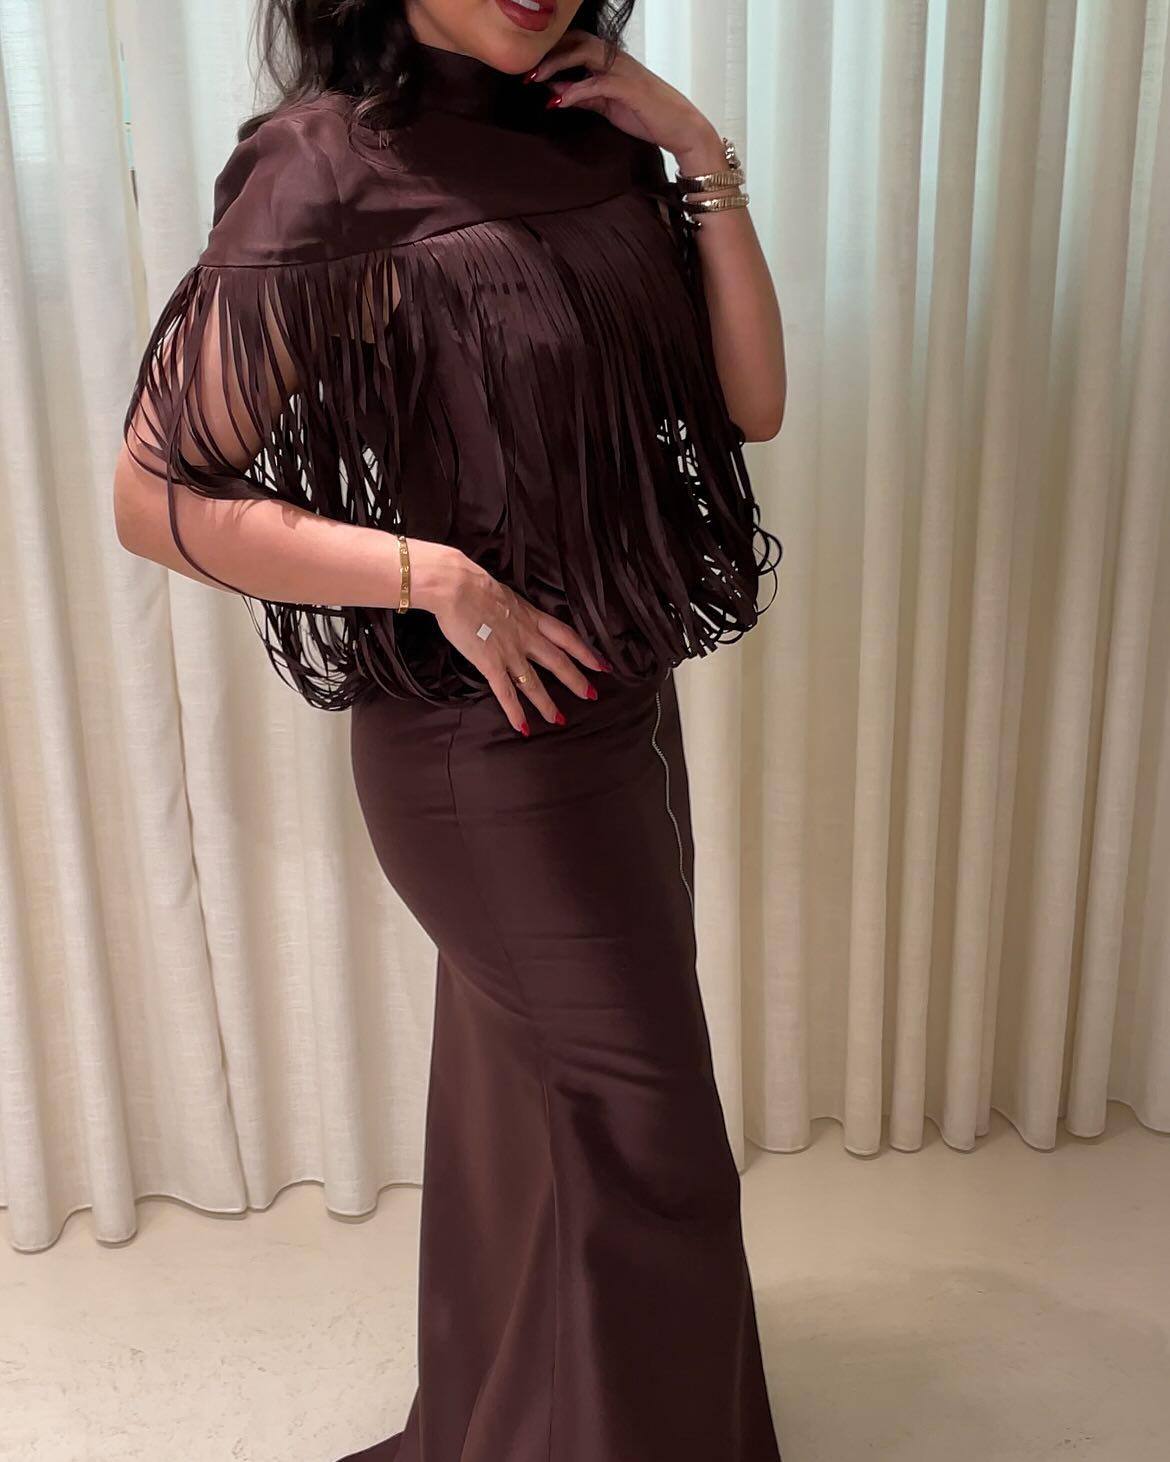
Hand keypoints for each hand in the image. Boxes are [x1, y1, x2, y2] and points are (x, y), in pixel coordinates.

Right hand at [414, 544, 608, 735]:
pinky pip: (506, 693)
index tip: (600, 664)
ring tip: (559, 720)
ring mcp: (510, 652)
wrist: (456, 586)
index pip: (566, 636)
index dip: (585, 652)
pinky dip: (515, 712)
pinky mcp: (490, 664)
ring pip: (534, 683)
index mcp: (530, 617)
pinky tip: (523, 728)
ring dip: (547, 703)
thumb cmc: (472, 583)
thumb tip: (510, 612)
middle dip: (576, 680)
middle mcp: (526, 636)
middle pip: (558, 662)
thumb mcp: (505, 594)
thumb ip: (512, 609)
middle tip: (591, 696)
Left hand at [526, 29, 720, 169]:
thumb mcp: (606, 105)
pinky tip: (559, 102)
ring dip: (557, 65)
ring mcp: (622, 71)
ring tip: (536, 79)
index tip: (527, 67)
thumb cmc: (645, 115)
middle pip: (576, 41)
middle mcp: (615, 59)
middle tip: (524, 70)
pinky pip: (597, 83)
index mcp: (609, 60)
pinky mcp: (628, 87)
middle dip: (548, 53)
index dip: (551, 52)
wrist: (678, 127)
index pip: (575, 44)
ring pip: (584, 54)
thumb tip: (554, 92)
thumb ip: (583, 96)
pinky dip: (575, 91)